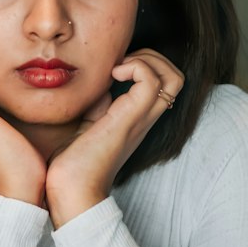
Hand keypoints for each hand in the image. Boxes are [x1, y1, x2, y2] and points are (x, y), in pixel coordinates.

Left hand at [45, 49, 183, 227]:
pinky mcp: (130, 120)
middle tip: (119, 64)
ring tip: (118, 69)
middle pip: (176, 77)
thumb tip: (96, 77)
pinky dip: (136, 68)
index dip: (147, 63)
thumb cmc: (72, 161)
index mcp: (137, 117)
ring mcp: (141, 119)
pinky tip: (112, 76)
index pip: (165, 82)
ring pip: (173, 77)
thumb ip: (97, 100)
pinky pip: (151, 82)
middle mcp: (145, 118)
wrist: (71, 189)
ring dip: (147, 60)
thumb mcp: (87, 120)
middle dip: (151, 56)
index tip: (115, 66)